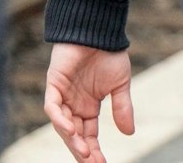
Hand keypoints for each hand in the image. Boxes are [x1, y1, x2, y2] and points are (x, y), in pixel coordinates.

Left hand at [44, 43, 134, 162]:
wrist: (99, 31)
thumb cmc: (109, 54)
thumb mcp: (121, 85)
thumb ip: (123, 108)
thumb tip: (129, 133)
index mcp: (88, 107)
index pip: (89, 135)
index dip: (94, 150)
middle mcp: (73, 105)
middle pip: (75, 135)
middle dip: (82, 151)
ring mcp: (62, 96)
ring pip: (63, 125)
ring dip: (72, 140)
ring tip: (83, 152)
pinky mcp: (54, 85)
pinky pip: (53, 107)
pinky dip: (60, 119)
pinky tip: (72, 129)